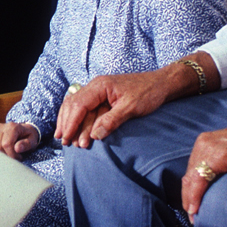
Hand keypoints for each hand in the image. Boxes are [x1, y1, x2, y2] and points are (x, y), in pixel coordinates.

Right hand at [0, 120, 39, 157]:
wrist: (22, 131)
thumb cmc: (28, 137)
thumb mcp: (32, 141)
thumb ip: (26, 144)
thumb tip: (17, 148)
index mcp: (12, 127)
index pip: (6, 144)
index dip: (12, 154)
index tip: (19, 157)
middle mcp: (0, 127)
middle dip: (7, 156)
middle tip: (15, 157)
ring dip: (2, 155)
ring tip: (10, 154)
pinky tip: (4, 151)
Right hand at [55, 68, 183, 147]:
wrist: (161, 84)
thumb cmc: (148, 93)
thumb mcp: (131, 108)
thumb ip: (111, 120)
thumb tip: (94, 135)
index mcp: (100, 86)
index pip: (79, 105)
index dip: (71, 123)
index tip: (67, 138)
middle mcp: (95, 86)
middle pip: (73, 105)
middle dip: (67, 124)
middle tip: (65, 142)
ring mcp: (97, 91)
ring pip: (76, 106)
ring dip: (70, 122)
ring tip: (66, 139)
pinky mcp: (102, 97)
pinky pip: (84, 107)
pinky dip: (78, 119)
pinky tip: (74, 127)